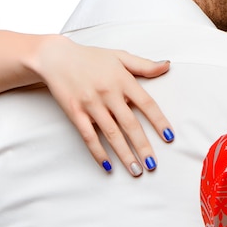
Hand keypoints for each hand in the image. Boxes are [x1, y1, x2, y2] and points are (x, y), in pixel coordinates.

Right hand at [35, 37, 173, 175]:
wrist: (56, 57)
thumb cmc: (91, 58)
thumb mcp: (120, 56)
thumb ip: (145, 65)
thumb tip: (167, 65)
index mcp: (123, 80)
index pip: (147, 104)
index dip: (159, 122)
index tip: (169, 137)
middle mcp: (109, 93)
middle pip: (130, 124)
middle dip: (143, 147)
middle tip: (152, 164)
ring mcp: (91, 104)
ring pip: (111, 134)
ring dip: (124, 154)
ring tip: (135, 170)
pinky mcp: (75, 113)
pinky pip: (89, 136)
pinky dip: (98, 152)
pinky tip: (107, 165)